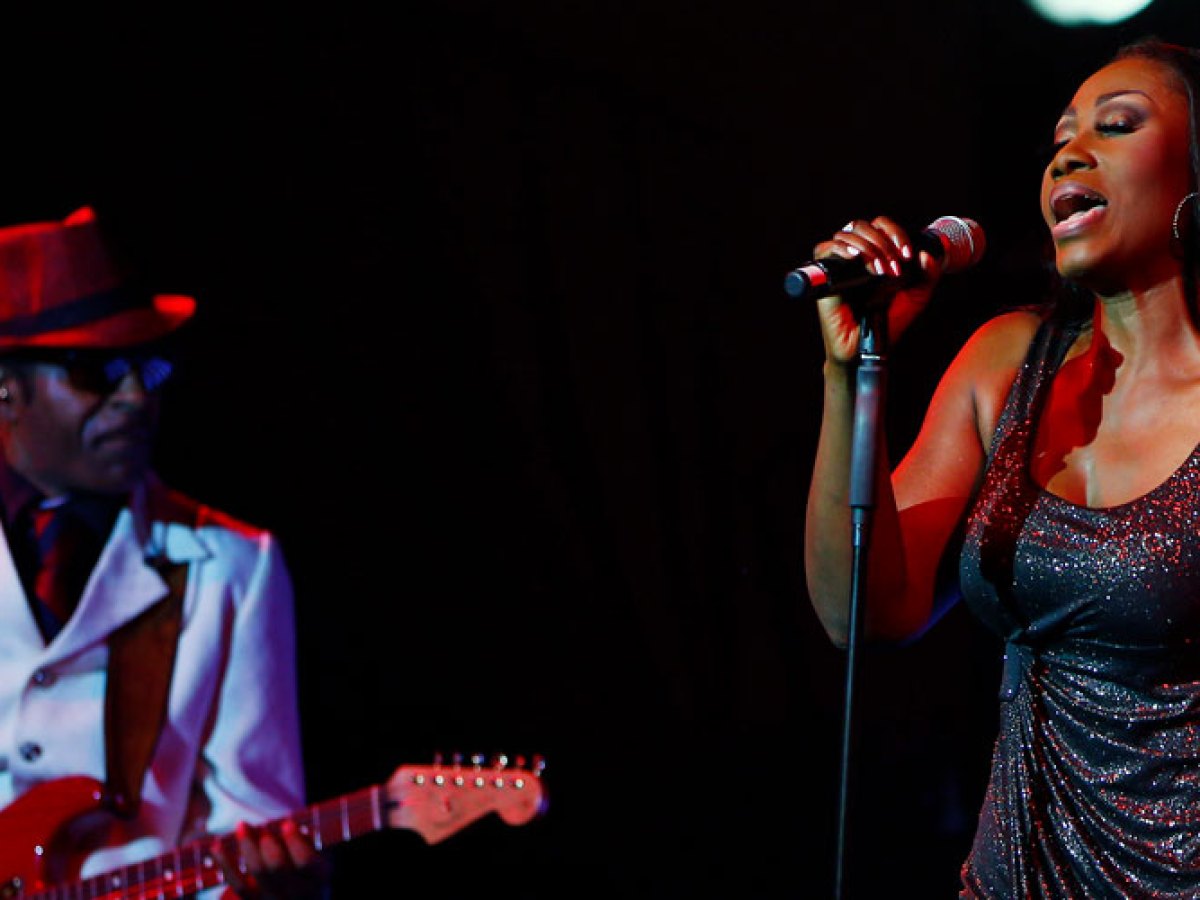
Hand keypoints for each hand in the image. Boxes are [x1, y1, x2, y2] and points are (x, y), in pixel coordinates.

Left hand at [214, 820, 331, 899]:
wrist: (300, 896)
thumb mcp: (321, 852)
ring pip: (256, 875)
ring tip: (242, 825)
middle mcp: (297, 894)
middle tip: (262, 827)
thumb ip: (308, 839)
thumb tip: (287, 823)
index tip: (286, 823)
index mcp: (319, 879)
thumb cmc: (310, 865)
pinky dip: (225, 862)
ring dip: (247, 847)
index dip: (295, 843)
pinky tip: (217, 845)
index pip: (307, 863)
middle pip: (278, 869)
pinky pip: (236, 884)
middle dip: (267, 845)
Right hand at [811, 215, 944, 364]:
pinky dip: (841, 248)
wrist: (869, 347)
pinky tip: (855, 258)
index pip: (881, 226)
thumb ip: (927, 275)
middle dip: (883, 243)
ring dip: (868, 247)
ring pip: (846, 234)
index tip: (907, 255)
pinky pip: (825, 249)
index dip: (895, 233)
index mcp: (876, 255)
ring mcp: (840, 265)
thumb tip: (924, 254)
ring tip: (880, 272)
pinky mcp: (825, 276)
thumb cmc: (889, 323)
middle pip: (863, 226)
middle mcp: (857, 256)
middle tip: (894, 269)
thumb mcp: (916, 297)